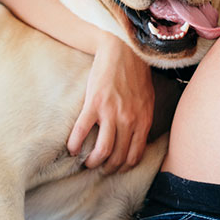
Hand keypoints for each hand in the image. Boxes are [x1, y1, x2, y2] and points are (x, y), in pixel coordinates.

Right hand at [67, 35, 153, 172]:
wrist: (123, 51)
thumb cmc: (135, 75)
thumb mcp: (147, 100)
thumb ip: (142, 119)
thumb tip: (138, 139)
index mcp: (143, 120)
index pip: (135, 155)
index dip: (123, 167)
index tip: (115, 168)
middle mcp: (129, 120)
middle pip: (118, 157)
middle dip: (107, 168)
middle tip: (99, 167)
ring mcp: (111, 113)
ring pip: (102, 151)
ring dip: (92, 162)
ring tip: (86, 162)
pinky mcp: (94, 104)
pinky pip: (81, 132)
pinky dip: (74, 145)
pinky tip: (72, 148)